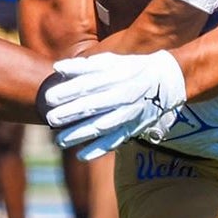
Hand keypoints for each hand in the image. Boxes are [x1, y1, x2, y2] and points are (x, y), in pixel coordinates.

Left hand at [44, 50, 185, 160]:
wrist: (169, 80)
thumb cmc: (132, 68)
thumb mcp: (111, 61)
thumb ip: (84, 66)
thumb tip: (57, 68)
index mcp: (117, 76)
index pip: (88, 84)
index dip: (68, 91)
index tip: (48, 97)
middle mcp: (124, 95)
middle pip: (94, 106)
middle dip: (70, 114)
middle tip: (50, 120)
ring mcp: (130, 114)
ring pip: (103, 126)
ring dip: (80, 135)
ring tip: (59, 140)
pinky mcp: (134, 129)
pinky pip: (115, 141)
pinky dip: (99, 149)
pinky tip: (81, 156)